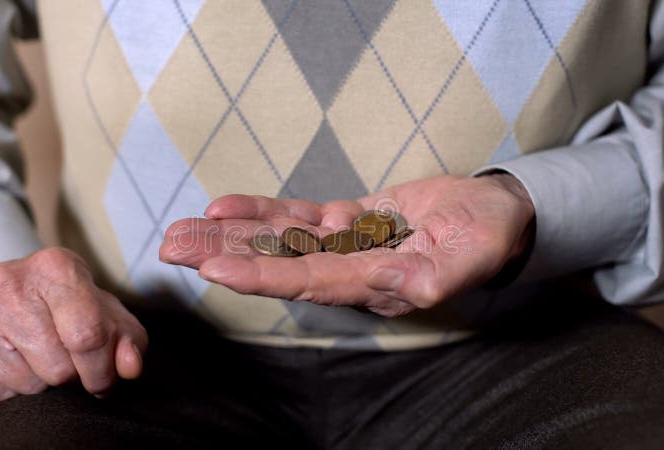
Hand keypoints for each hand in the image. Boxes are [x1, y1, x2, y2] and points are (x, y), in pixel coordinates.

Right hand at [0, 248, 146, 402]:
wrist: (13, 290)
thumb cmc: (71, 305)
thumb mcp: (108, 315)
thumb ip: (129, 341)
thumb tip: (130, 367)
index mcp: (57, 266)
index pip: (87, 336)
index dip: (101, 370)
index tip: (103, 380)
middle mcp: (8, 280)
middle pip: (57, 367)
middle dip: (71, 377)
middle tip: (68, 360)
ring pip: (24, 383)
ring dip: (40, 382)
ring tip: (39, 356)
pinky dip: (7, 389)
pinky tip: (12, 361)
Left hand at [160, 174, 533, 316]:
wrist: (492, 216)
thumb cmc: (487, 236)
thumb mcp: (472, 256)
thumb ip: (435, 275)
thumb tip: (395, 283)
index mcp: (376, 284)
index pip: (309, 281)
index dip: (263, 274)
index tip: (215, 267)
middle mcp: (351, 270)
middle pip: (279, 263)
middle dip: (225, 255)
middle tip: (170, 248)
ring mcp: (345, 245)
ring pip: (279, 239)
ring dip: (229, 234)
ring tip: (180, 231)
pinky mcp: (348, 222)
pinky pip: (297, 218)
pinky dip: (261, 212)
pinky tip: (224, 208)